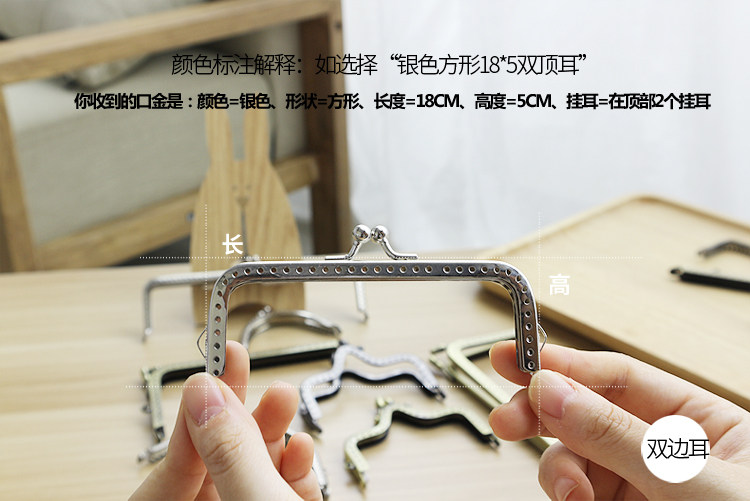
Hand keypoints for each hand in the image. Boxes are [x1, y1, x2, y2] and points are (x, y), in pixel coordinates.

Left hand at [131, 341, 320, 500]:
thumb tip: (203, 391)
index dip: (191, 413)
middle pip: (211, 458)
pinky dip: (290, 465)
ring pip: (246, 469)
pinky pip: (273, 486)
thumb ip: (228, 449)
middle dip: (234, 412)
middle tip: (241, 365)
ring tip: (283, 399)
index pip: (169, 468)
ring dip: (270, 431)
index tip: (213, 366)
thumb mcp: (259, 499)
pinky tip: (302, 448)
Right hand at [489, 341, 749, 500]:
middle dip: (543, 412)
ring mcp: (641, 487)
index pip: (619, 377)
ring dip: (560, 470)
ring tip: (572, 495)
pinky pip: (579, 494)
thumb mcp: (693, 485)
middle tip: (507, 419)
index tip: (516, 358)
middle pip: (586, 411)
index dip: (564, 363)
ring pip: (574, 457)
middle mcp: (666, 451)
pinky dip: (568, 497)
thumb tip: (555, 392)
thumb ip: (618, 437)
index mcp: (701, 423)